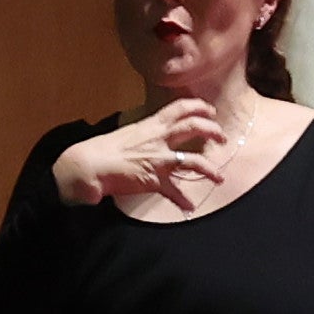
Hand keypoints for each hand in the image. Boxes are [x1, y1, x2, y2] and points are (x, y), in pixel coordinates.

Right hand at [52, 102, 229, 212]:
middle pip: (193, 127)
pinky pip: (173, 192)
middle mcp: (159, 139)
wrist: (90, 164)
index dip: (199, 107)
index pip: (180, 108)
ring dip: (210, 170)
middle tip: (223, 138)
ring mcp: (158, 159)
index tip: (211, 111)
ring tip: (220, 177)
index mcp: (152, 125)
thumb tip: (159, 134)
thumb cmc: (106, 149)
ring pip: (193, 161)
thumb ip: (149, 133)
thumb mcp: (131, 133)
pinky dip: (182, 201)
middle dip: (213, 131)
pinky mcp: (154, 180)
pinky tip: (189, 207)